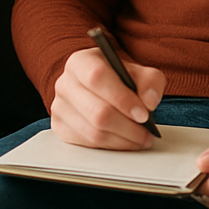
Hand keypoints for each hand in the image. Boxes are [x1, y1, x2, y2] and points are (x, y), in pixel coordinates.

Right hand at [50, 47, 165, 149]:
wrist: (98, 87)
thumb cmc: (117, 78)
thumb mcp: (137, 71)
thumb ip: (149, 80)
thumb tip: (149, 101)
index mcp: (80, 62)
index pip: (97, 77)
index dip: (122, 98)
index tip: (143, 114)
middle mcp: (65, 83)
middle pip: (97, 112)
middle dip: (128, 126)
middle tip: (146, 131)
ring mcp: (59, 108)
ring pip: (94, 133)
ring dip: (123, 140)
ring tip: (140, 138)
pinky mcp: (61, 129)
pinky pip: (89, 145)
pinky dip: (112, 147)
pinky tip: (125, 141)